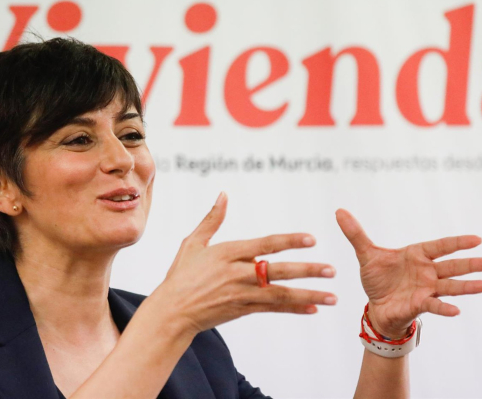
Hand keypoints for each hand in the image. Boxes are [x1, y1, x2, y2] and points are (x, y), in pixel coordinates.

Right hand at [149, 193, 337, 336]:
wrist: (172, 311)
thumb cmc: (181, 274)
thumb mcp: (193, 243)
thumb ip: (212, 219)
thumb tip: (223, 194)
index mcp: (227, 253)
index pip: (265, 244)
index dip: (289, 241)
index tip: (311, 239)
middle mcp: (237, 274)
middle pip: (278, 271)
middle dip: (307, 270)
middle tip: (332, 270)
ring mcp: (241, 294)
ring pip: (280, 294)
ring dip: (308, 294)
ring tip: (333, 296)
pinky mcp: (242, 310)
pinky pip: (272, 309)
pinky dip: (293, 309)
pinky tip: (313, 308)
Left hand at [336, 209, 481, 338]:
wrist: (376, 306)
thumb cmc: (377, 279)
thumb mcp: (365, 254)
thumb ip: (355, 234)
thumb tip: (339, 211)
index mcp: (416, 255)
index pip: (439, 246)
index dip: (456, 243)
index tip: (477, 239)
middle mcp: (426, 272)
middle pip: (451, 266)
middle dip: (469, 264)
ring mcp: (426, 289)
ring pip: (450, 286)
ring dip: (467, 286)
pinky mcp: (419, 304)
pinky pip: (434, 306)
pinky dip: (444, 308)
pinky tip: (455, 311)